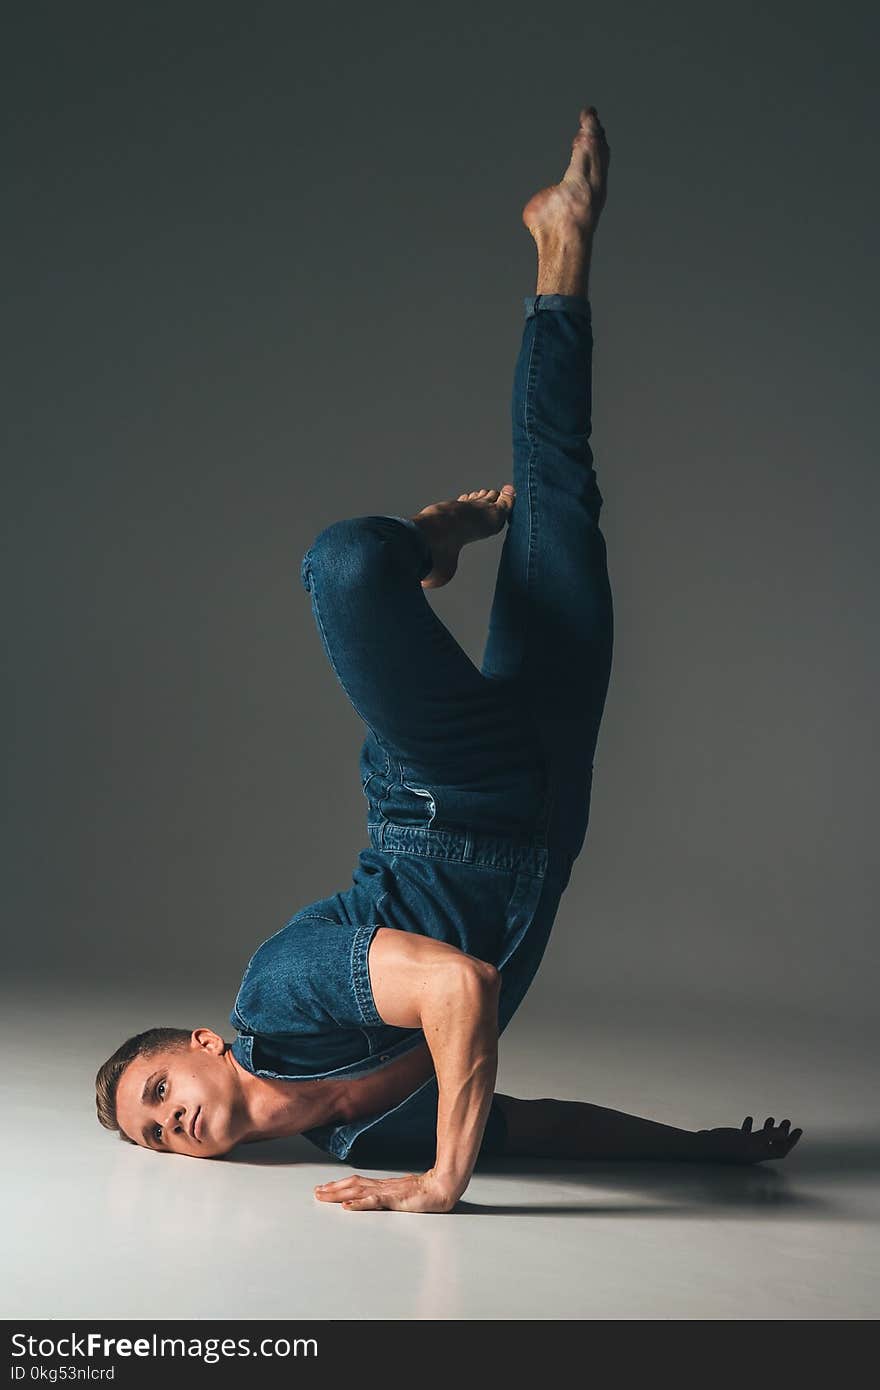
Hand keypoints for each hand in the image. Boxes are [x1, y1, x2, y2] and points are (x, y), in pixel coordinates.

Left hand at [314, 1167, 460, 1212]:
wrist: (442, 1187)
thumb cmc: (427, 1191)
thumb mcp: (404, 1193)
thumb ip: (392, 1195)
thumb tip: (380, 1198)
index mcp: (384, 1185)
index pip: (357, 1182)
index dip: (340, 1185)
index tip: (325, 1187)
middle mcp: (382, 1186)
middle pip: (352, 1185)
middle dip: (332, 1189)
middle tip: (316, 1192)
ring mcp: (387, 1191)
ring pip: (357, 1191)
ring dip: (338, 1194)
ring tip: (323, 1196)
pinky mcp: (394, 1199)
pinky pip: (373, 1201)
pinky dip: (358, 1203)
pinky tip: (346, 1207)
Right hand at [697, 1115, 802, 1163]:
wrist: (704, 1146)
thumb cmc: (727, 1145)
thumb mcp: (750, 1139)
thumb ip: (768, 1135)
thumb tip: (784, 1133)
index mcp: (760, 1154)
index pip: (781, 1150)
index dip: (792, 1141)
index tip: (798, 1129)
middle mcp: (754, 1152)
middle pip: (773, 1144)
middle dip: (782, 1133)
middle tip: (787, 1121)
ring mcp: (744, 1147)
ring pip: (761, 1139)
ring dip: (768, 1129)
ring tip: (771, 1118)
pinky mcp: (734, 1141)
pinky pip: (746, 1134)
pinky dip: (751, 1127)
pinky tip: (749, 1119)